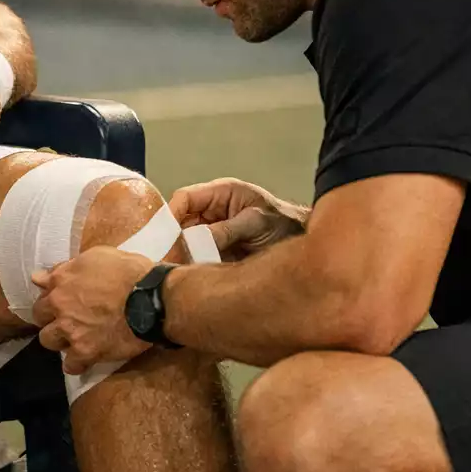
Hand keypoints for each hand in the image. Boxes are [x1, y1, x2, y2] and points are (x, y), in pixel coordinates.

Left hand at [31, 247, 154, 373]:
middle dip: (51, 318)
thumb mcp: (98, 256)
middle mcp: (60, 305)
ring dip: (60, 340)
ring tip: (76, 339)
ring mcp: (71, 330)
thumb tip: (40, 277)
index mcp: (62, 280)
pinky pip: (71, 365)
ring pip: (49, 341)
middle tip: (67, 320)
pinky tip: (85, 358)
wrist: (152, 298)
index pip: (41, 291)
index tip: (61, 302)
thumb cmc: (130, 272)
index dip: (51, 298)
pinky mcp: (86, 351)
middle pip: (39, 318)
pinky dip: (77, 363)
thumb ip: (68, 268)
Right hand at [169, 178, 306, 259]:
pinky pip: (199, 259)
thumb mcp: (256, 223)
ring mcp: (215, 233)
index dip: (172, 214)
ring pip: (187, 243)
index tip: (166, 234)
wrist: (304, 243)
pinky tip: (193, 277)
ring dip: (184, 256)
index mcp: (221, 194)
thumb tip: (199, 241)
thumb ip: (228, 230)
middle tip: (170, 259)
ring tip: (180, 270)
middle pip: (182, 223)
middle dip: (175, 240)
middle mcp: (213, 212)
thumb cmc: (285, 223)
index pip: (185, 198)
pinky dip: (195, 268)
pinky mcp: (218, 253)